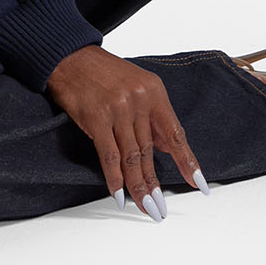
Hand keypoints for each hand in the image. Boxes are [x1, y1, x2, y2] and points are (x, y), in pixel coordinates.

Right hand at [44, 45, 201, 205]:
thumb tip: (163, 147)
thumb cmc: (99, 72)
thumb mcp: (135, 86)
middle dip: (155, 183)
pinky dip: (114, 177)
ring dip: (138, 186)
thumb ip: (149, 115)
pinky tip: (120, 194)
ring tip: (145, 206)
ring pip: (131, 156)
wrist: (67, 56)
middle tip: (161, 208)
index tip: (197, 184)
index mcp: (155, 93)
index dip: (187, 162)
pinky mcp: (95, 117)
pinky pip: (108, 154)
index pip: (175, 134)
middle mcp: (140, 101)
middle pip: (150, 151)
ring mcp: (118, 109)